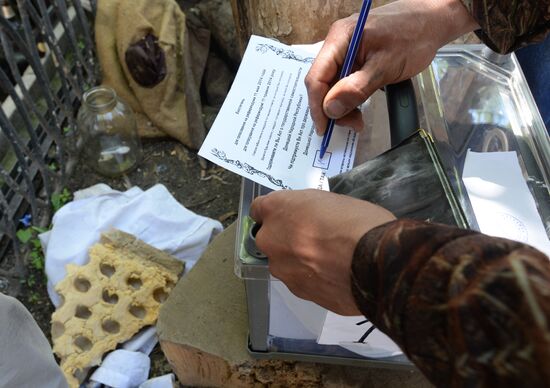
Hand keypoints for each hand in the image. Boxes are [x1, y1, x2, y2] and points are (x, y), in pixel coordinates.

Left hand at [250, 189, 394, 315]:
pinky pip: (301, 282)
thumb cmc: (357, 221)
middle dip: (285, 239)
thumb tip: (307, 219)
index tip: (288, 215)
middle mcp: (271, 240)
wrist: (376, 263)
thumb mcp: (329, 200)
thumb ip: (307, 210)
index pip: (259, 209)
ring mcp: (283, 271)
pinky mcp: (299, 293)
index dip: (276, 212)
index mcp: (277, 210)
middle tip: (315, 238)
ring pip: (285, 263)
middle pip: (269, 239)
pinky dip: (314, 279)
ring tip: (331, 261)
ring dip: (300, 261)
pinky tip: (336, 276)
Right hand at [305, 0, 478, 133]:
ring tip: (358, 120)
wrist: (432, 21)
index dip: (317, 105)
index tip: (324, 129)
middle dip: (331, 108)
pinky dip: (349, 97)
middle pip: (322, 82)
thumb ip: (356, 89)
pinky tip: (359, 107)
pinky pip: (344, 81)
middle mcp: (337, 43)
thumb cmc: (413, 37)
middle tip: (350, 125)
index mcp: (340, 38)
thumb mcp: (385, 67)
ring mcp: (345, 50)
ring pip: (332, 85)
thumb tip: (330, 110)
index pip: (317, 77)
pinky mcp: (355, 58)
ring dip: (341, 105)